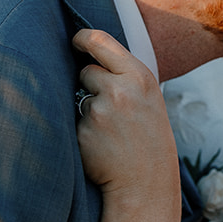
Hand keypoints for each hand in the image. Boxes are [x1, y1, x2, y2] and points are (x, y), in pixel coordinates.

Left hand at [73, 29, 180, 221]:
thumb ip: (124, 76)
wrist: (146, 183)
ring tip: (110, 132)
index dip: (82, 38)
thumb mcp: (148, 98)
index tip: (75, 40)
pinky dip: (82, 130)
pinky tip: (101, 145)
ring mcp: (99, 111)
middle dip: (91, 84)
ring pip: (79, 97)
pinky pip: (73, 121)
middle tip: (110, 107)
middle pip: (86, 70)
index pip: (100, 40)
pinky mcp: (83, 131)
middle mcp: (119, 89)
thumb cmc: (148, 139)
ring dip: (87, 109)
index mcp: (139, 76)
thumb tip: (88, 56)